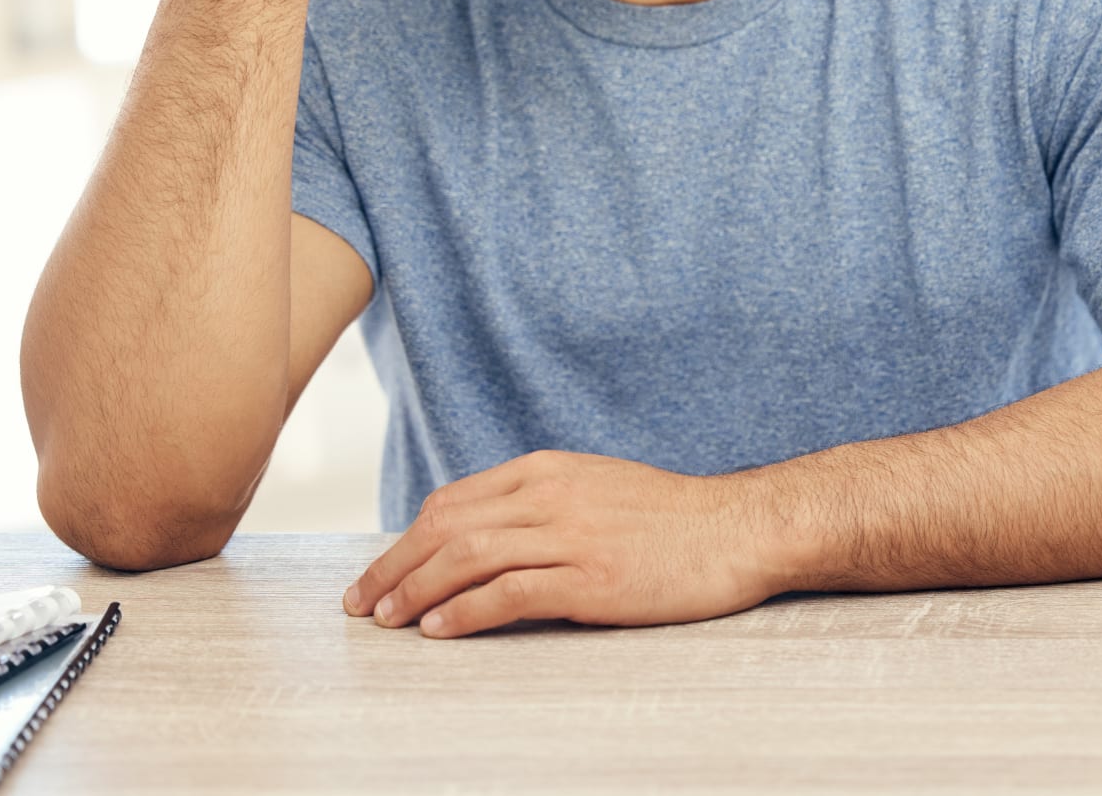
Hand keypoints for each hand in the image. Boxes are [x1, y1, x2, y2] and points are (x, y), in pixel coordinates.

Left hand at [343, 451, 799, 637]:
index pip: (453, 503)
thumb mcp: (596, 490)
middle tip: (362, 602)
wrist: (740, 529)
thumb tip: (484, 535)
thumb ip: (541, 505)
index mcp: (546, 472)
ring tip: (388, 619)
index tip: (380, 571)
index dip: (406, 539)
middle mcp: (550, 497)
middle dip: (393, 566)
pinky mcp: (592, 579)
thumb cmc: (672, 518)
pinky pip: (509, 593)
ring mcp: (571, 537)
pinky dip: (464, 612)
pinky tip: (439, 629)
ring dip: (416, 590)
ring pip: (467, 558)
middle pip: (446, 528)